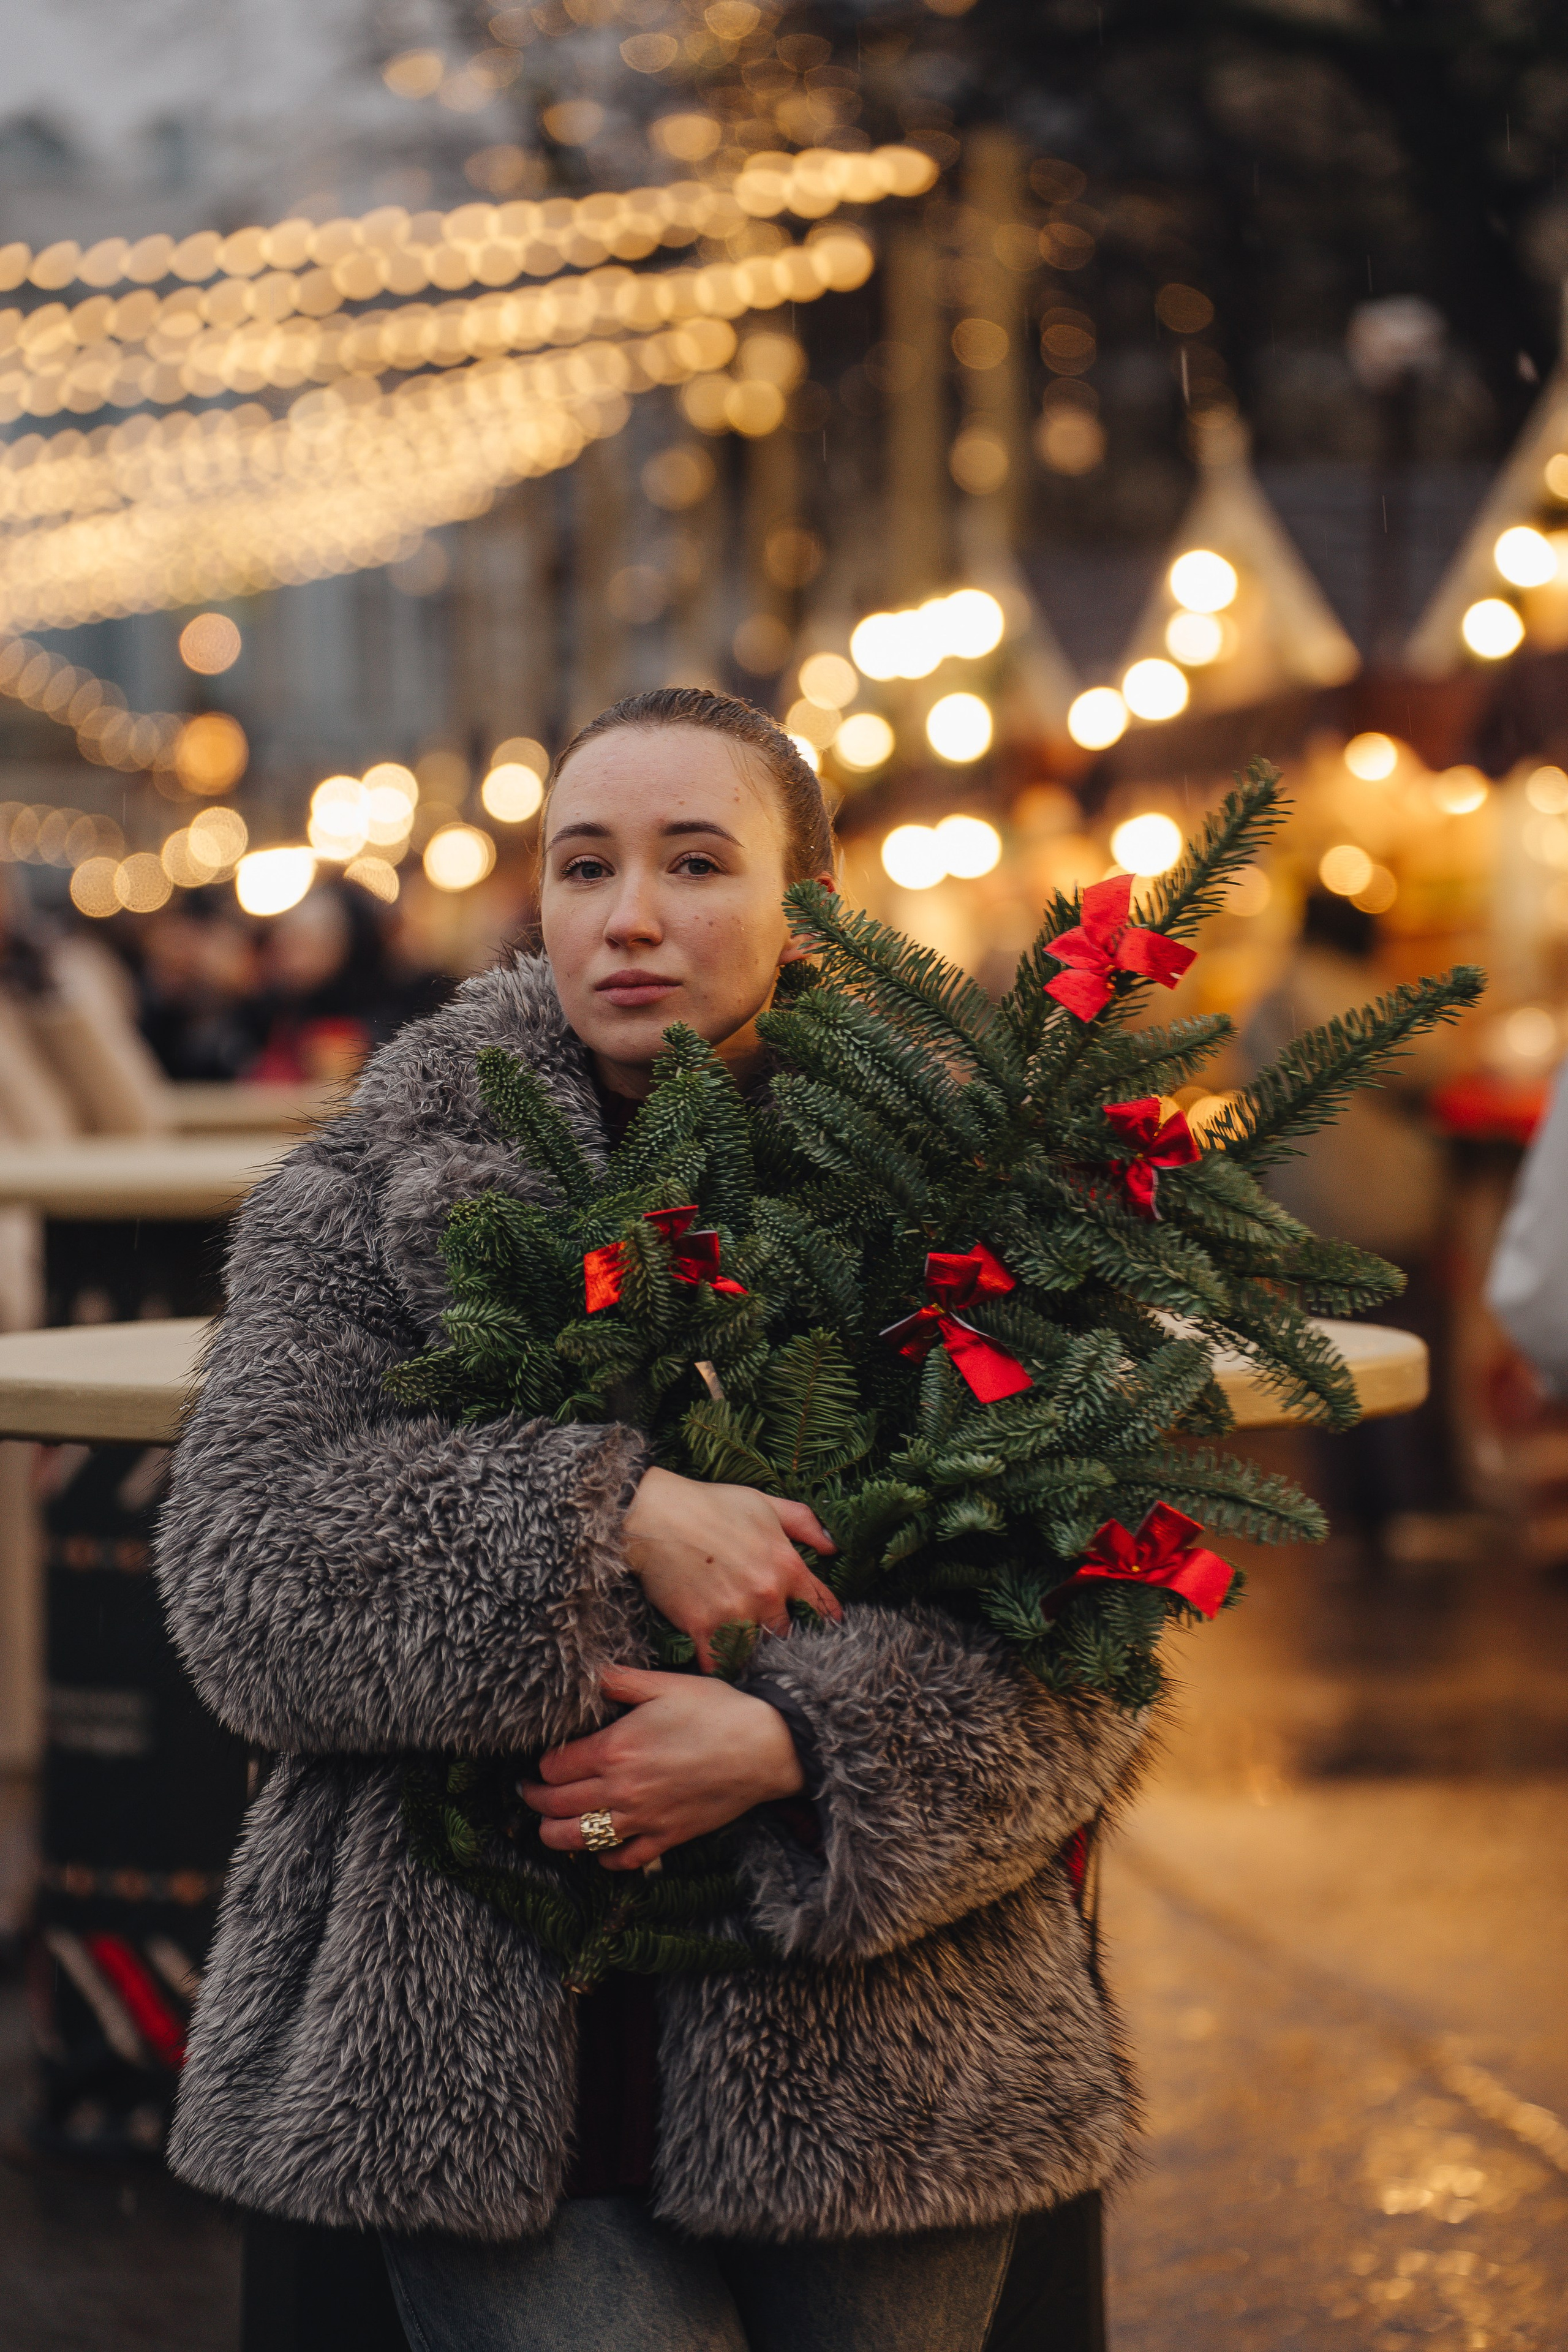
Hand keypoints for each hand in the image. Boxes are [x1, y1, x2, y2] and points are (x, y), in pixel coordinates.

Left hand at [521, 1664, 805, 1870]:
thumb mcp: (664, 1684)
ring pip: (578, 1840)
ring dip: (555, 1835)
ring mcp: (643, 1818)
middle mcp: (621, 1789)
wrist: (766, 1747)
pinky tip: (599, 1849)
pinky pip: (623, 1860)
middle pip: (556, 1806)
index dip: (542, 1764)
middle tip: (529, 1793)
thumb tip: (586, 1674)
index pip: (553, 1767)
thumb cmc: (717, 1710)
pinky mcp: (667, 1838)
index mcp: (614, 1748)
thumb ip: (619, 1680)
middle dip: (536, 1800)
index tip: (543, 1760)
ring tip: (548, 1825)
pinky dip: (604, 1858)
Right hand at [621, 1466, 839, 1672]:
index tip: (824, 1627)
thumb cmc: (710, 1505)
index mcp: (786, 1564)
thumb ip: (804, 1524)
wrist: (654, 1515)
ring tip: (743, 1646)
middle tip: (768, 1632)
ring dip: (750, 1648)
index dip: (824, 1617)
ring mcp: (735, 1612)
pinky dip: (719, 1662)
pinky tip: (717, 1657)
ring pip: (755, 1648)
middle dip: (779, 1632)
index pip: (821, 1604)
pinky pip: (719, 1661)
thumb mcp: (765, 1503)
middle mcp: (766, 1593)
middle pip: (786, 1632)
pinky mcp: (703, 1627)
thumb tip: (834, 1547)